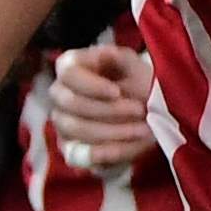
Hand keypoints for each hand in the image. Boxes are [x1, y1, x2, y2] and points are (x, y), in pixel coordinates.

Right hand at [47, 40, 158, 172]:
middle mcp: (60, 93)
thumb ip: (121, 60)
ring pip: (75, 128)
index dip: (90, 85)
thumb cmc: (140, 83)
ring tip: (144, 130)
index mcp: (72, 67)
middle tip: (140, 111)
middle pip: (69, 103)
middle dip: (108, 110)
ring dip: (113, 132)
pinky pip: (80, 154)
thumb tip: (106, 55)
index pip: (67, 72)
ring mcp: (63, 120)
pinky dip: (108, 153)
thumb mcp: (136, 66)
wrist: (149, 110)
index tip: (117, 92)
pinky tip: (132, 148)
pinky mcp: (70, 145)